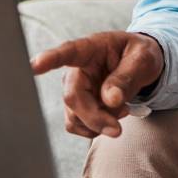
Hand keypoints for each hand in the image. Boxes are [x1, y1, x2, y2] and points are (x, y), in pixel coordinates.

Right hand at [30, 31, 164, 138]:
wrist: (141, 65)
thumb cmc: (140, 55)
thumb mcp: (142, 59)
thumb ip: (126, 77)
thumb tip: (110, 99)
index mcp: (90, 48)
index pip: (67, 53)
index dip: (49, 59)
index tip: (35, 65)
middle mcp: (76, 69)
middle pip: (72, 97)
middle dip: (94, 117)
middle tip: (117, 129)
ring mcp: (74, 88)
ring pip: (74, 116)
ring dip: (99, 124)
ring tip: (122, 111)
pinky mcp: (77, 105)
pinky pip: (78, 125)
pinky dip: (96, 128)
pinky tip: (112, 117)